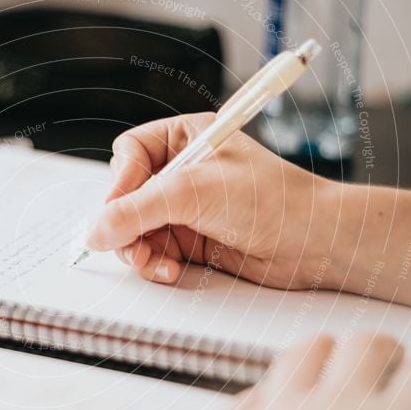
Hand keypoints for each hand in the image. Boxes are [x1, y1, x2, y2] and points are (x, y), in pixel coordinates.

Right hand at [86, 112, 339, 288]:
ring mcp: (186, 208)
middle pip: (126, 196)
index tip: (117, 212)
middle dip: (127, 224)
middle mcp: (183, 171)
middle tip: (131, 244)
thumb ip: (138, 211)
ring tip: (154, 263)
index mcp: (186, 138)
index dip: (119, 183)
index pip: (130, 154)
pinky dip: (156, 265)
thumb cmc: (272, 199)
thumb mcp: (195, 193)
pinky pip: (154, 252)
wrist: (314, 242)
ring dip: (139, 250)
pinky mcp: (192, 240)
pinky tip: (173, 271)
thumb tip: (95, 231)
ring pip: (136, 229)